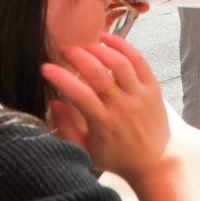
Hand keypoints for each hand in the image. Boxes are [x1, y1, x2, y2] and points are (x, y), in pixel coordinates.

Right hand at [41, 35, 170, 187]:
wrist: (153, 161)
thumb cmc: (116, 157)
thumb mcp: (85, 150)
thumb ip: (67, 128)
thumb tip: (54, 102)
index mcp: (103, 124)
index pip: (79, 95)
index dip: (61, 78)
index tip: (46, 67)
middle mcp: (122, 106)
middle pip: (98, 73)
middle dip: (77, 56)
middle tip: (64, 50)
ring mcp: (139, 95)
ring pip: (119, 63)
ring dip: (99, 49)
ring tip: (84, 46)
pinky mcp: (153, 88)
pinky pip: (139, 61)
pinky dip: (123, 46)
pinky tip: (107, 39)